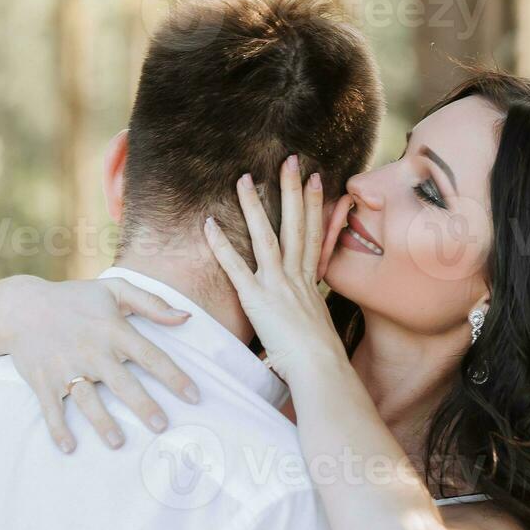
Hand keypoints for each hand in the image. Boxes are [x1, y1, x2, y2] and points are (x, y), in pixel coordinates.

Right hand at [6, 277, 200, 452]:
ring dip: (102, 422)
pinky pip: (51, 409)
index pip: (150, 355)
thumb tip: (186, 317)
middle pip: (122, 382)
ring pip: (88, 399)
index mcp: (113, 330)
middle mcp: (91, 351)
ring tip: (118, 443)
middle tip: (161, 426)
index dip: (174, 376)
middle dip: (142, 405)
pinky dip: (58, 429)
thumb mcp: (114, 290)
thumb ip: (151, 303)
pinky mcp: (43, 381)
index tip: (194, 397)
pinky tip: (69, 447)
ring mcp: (66, 367)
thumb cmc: (74, 299)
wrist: (20, 307)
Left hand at [202, 155, 347, 381]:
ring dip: (255, 206)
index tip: (316, 179)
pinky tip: (209, 224)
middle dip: (293, 190)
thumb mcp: (319, 327)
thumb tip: (306, 314)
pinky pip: (235, 268)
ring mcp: (277, 286)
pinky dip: (221, 245)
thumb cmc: (319, 358)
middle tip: (291, 159)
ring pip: (266, 237)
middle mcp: (296, 277)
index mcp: (310, 283)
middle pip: (295, 225)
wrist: (321, 369)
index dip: (315, 205)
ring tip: (245, 178)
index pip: (314, 234)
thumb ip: (309, 313)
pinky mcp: (257, 300)